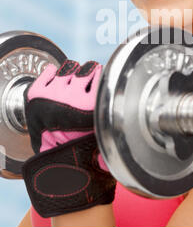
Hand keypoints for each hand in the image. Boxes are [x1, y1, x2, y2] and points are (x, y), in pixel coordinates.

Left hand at [22, 60, 115, 217]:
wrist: (56, 159)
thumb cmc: (82, 146)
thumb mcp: (103, 132)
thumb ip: (110, 116)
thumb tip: (122, 104)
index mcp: (90, 106)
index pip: (101, 74)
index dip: (101, 77)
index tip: (101, 82)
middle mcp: (71, 97)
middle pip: (86, 68)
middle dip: (88, 74)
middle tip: (87, 84)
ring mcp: (52, 94)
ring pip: (69, 68)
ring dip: (72, 73)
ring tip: (73, 83)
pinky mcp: (37, 93)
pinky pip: (49, 71)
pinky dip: (53, 73)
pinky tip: (58, 82)